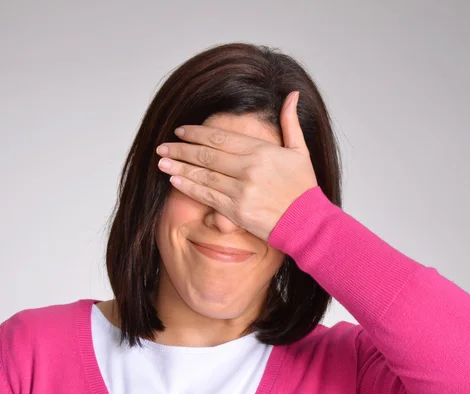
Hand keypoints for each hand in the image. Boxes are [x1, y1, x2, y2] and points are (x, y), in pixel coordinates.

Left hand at [155, 91, 317, 241]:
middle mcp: (248, 168)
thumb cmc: (303, 188)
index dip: (197, 133)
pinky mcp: (236, 211)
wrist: (308, 223)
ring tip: (161, 161)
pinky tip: (175, 180)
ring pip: (203, 174)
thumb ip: (290, 122)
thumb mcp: (301, 151)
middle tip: (163, 146)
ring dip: (179, 167)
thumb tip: (292, 95)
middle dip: (181, 149)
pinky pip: (207, 195)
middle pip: (206, 154)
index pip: (221, 138)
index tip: (181, 131)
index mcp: (261, 151)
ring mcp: (241, 190)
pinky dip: (189, 187)